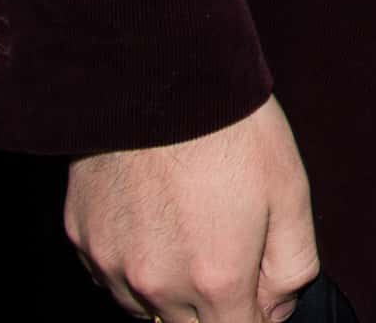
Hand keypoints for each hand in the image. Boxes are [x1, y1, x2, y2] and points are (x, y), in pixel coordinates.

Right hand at [67, 94, 318, 322]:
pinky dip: (134, 266)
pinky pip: (111, 276)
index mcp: (216, 280)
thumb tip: (279, 309)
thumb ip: (292, 266)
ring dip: (171, 290)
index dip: (255, 316)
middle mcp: (157, 287)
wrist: (158, 77)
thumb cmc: (231, 129)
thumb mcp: (291, 192)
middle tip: (228, 249)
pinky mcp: (82, 241)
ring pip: (145, 310)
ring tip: (191, 226)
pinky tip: (154, 219)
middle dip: (214, 307)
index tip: (258, 292)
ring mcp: (112, 267)